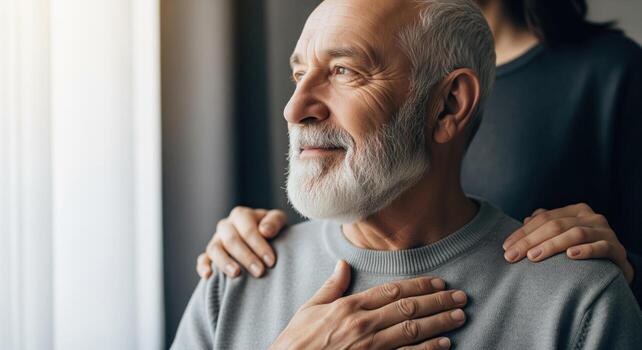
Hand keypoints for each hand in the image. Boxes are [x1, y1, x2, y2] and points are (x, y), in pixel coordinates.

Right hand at [196, 206, 287, 278]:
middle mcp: (226, 226)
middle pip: (231, 240)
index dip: (259, 245)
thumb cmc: (272, 229)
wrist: (266, 239)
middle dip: (246, 257)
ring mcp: (216, 240)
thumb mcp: (278, 220)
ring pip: (214, 249)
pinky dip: (203, 266)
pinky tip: (208, 276)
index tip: (270, 262)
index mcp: (241, 215)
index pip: (247, 229)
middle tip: (259, 272)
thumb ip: (274, 222)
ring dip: (224, 262)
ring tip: (236, 274)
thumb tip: (264, 231)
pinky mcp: (209, 254)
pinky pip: (202, 259)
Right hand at [270, 261, 466, 349]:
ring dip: (439, 322)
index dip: (418, 285)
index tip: (438, 281)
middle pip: (408, 308)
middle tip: (461, 296)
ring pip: (412, 330)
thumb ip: (331, 287)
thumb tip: (343, 264)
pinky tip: (444, 343)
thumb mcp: (309, 308)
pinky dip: (427, 349)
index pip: (391, 290)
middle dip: (438, 301)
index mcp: (349, 306)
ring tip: (460, 315)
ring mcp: (370, 347)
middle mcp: (363, 324)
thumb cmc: (296, 341)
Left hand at [502, 203, 633, 282]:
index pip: (544, 218)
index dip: (523, 233)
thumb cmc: (583, 249)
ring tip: (533, 257)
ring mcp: (605, 232)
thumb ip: (547, 225)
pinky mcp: (617, 249)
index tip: (506, 248)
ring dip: (552, 245)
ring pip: (575, 234)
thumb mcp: (564, 236)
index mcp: (575, 211)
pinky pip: (600, 247)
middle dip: (530, 241)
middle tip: (512, 256)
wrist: (616, 267)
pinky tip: (570, 255)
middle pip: (555, 225)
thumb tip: (526, 220)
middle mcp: (591, 217)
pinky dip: (585, 250)